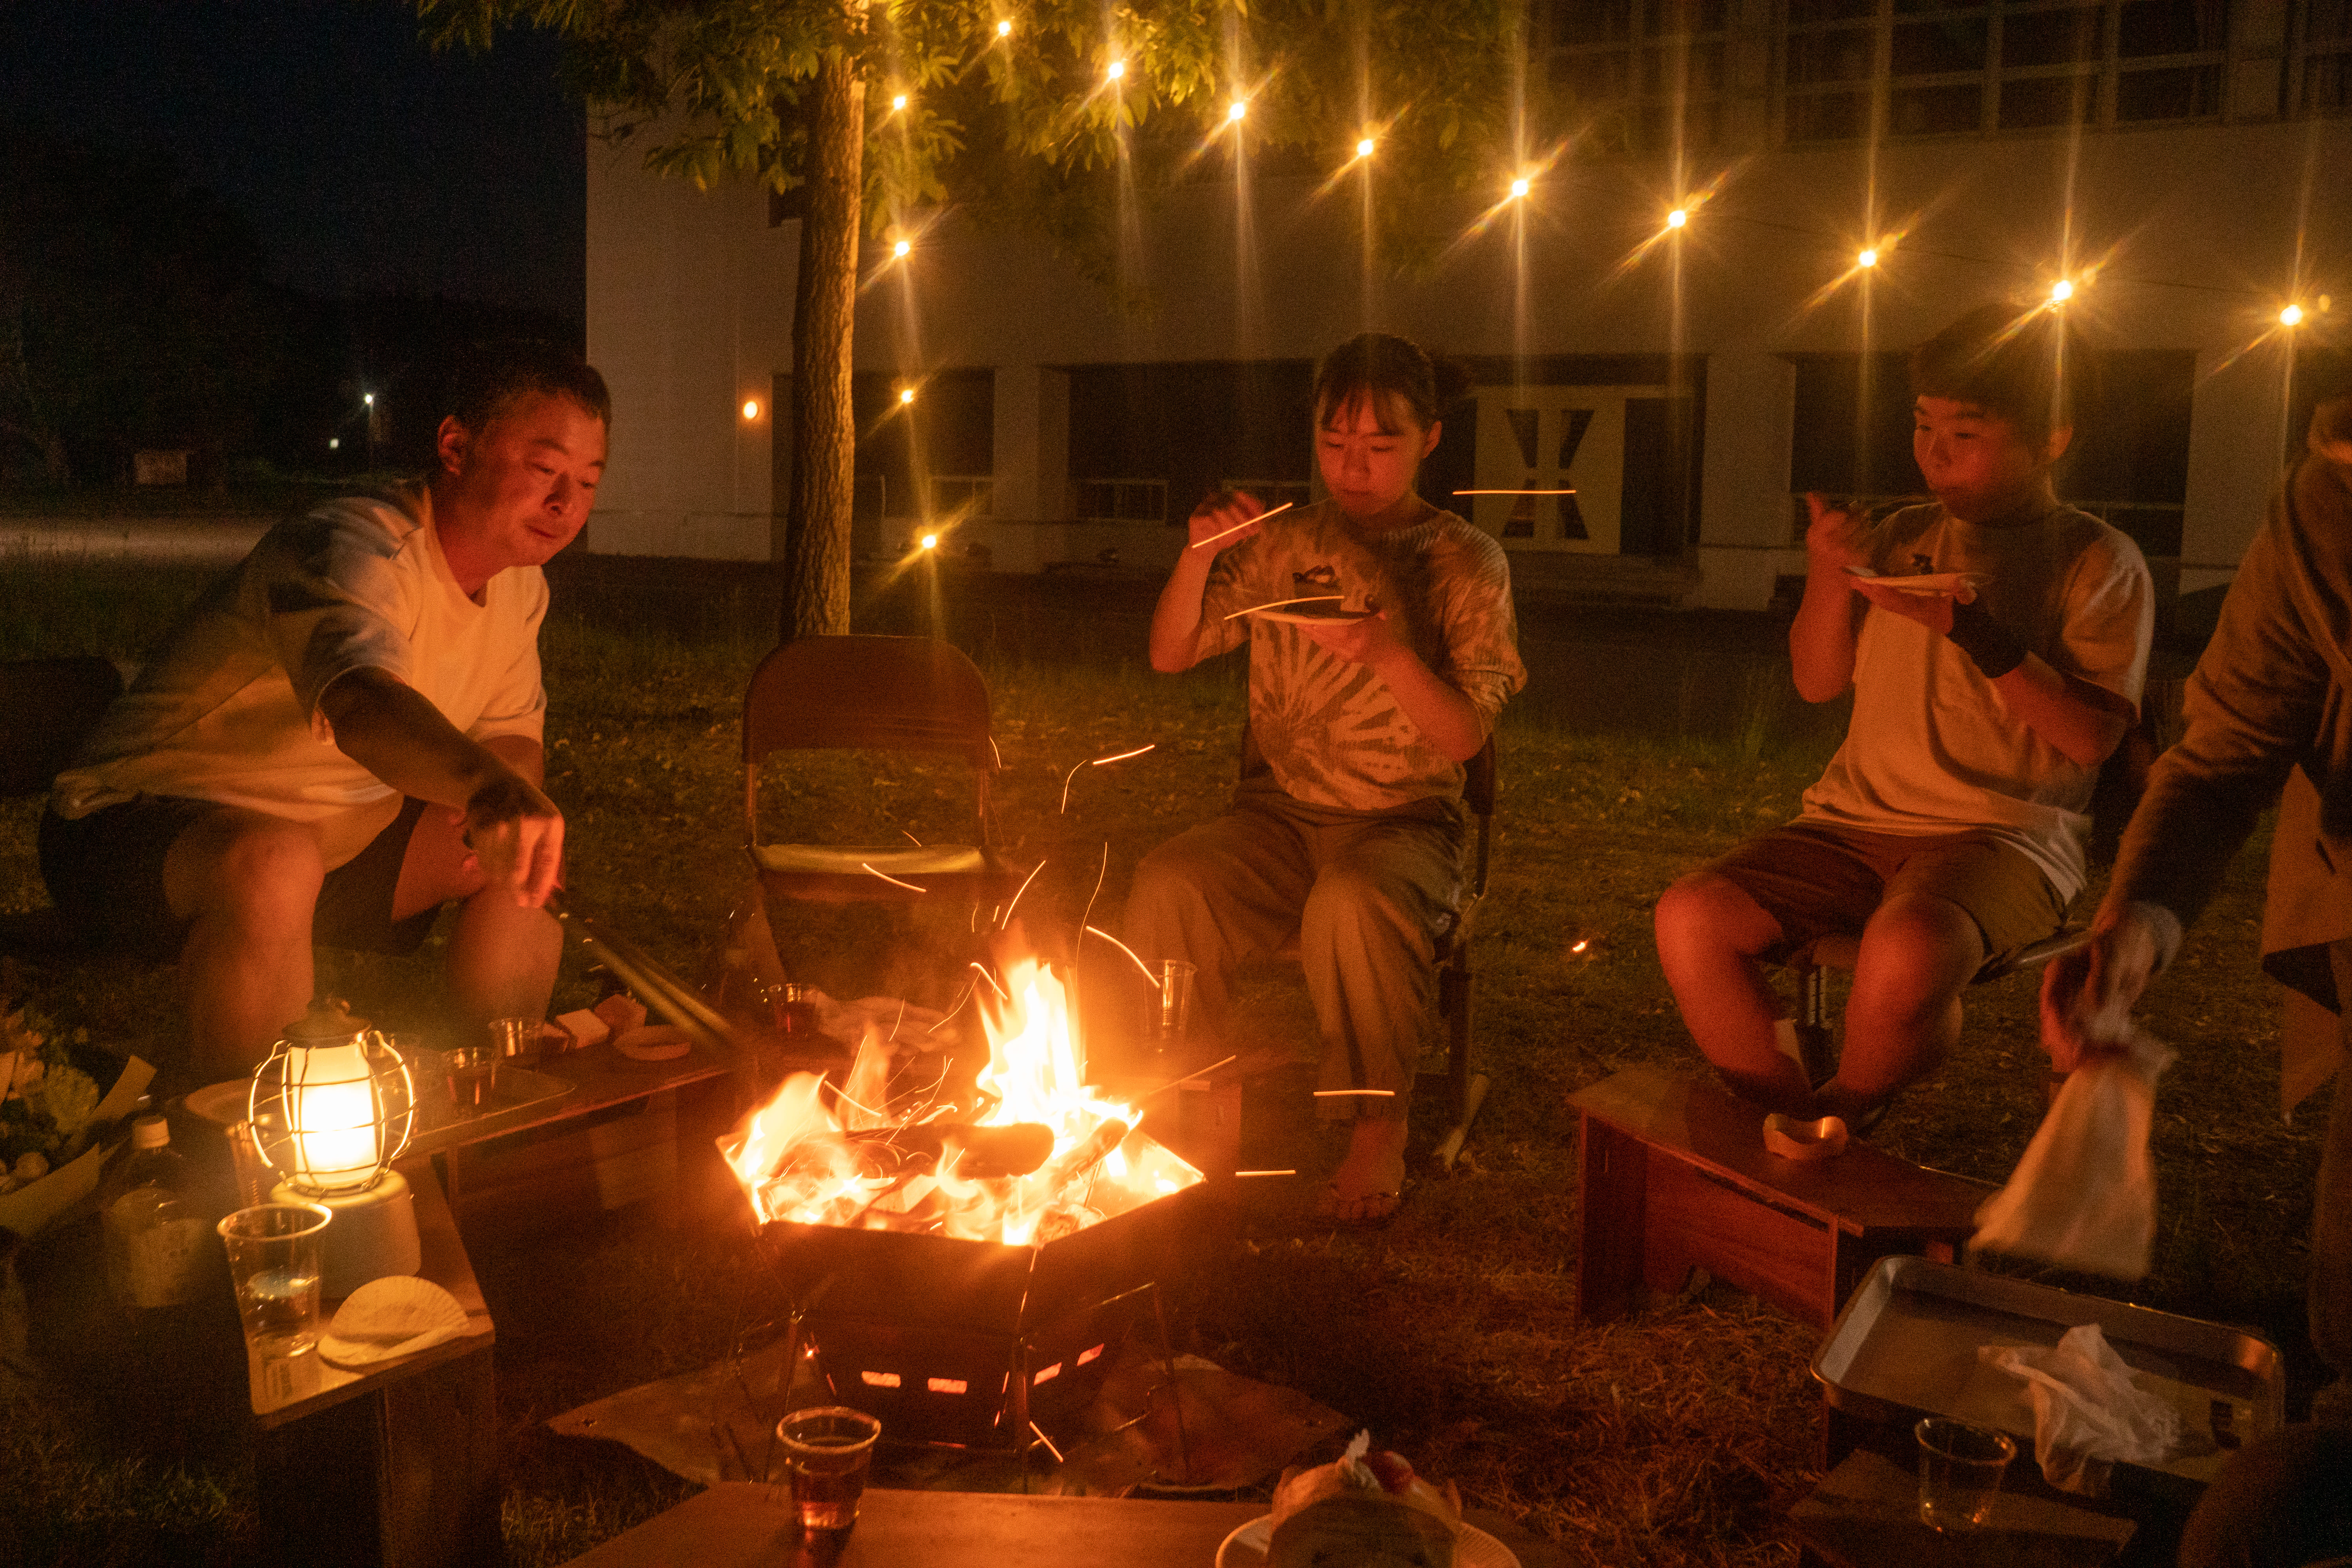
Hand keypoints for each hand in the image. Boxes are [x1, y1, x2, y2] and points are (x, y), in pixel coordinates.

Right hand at [461, 773, 564, 906]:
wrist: (496, 780)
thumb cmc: (530, 808)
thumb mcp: (549, 824)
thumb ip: (550, 855)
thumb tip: (549, 892)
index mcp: (549, 822)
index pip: (546, 862)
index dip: (540, 887)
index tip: (535, 903)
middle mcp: (525, 823)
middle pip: (517, 871)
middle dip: (518, 891)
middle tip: (521, 901)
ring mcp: (500, 825)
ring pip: (498, 869)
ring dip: (502, 883)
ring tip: (509, 885)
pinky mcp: (479, 826)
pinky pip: (484, 860)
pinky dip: (489, 871)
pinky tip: (494, 870)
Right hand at [1186, 491, 1264, 555]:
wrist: (1204, 550)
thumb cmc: (1223, 537)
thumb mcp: (1241, 528)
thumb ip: (1251, 520)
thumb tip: (1261, 512)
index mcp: (1225, 498)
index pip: (1239, 495)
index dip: (1250, 504)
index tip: (1257, 516)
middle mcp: (1213, 499)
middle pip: (1231, 503)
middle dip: (1242, 519)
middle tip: (1248, 531)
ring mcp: (1203, 507)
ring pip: (1221, 511)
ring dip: (1230, 526)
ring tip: (1232, 536)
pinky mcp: (1195, 517)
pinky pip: (1210, 520)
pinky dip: (1216, 529)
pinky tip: (1217, 534)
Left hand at [1300, 607, 1407, 668]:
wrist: (1386, 657)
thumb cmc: (1383, 634)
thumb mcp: (1380, 617)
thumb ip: (1372, 606)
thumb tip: (1367, 596)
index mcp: (1357, 635)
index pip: (1334, 629)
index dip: (1320, 624)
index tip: (1307, 617)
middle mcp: (1348, 646)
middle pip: (1324, 637)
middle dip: (1309, 628)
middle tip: (1295, 620)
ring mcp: (1344, 654)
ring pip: (1323, 643)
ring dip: (1310, 634)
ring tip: (1298, 625)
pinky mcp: (1342, 658)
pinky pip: (1326, 648)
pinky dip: (1318, 640)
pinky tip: (1310, 633)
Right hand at [1804, 493, 1871, 575]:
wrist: (1826, 586)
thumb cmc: (1823, 555)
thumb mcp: (1816, 533)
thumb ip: (1817, 511)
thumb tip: (1812, 493)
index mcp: (1816, 534)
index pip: (1839, 514)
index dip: (1844, 513)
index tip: (1843, 517)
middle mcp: (1830, 543)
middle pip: (1854, 519)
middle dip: (1857, 519)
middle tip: (1854, 526)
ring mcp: (1846, 552)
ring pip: (1864, 528)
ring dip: (1864, 529)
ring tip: (1857, 536)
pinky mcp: (1859, 559)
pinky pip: (1871, 540)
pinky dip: (1869, 541)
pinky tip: (1861, 547)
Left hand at [1848, 576, 1970, 634]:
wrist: (1969, 631)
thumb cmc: (1966, 615)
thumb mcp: (1968, 603)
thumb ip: (1964, 595)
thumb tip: (1959, 584)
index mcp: (1922, 609)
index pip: (1899, 600)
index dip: (1885, 592)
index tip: (1870, 583)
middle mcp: (1912, 610)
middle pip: (1886, 601)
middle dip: (1870, 590)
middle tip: (1852, 578)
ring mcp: (1911, 610)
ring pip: (1886, 601)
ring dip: (1872, 591)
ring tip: (1857, 580)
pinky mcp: (1913, 608)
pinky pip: (1892, 600)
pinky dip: (1881, 592)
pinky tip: (1874, 586)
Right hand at [2039, 905, 2172, 1071]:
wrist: (2140, 938)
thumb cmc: (2121, 938)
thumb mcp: (2112, 954)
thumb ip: (2103, 978)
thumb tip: (2094, 1006)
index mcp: (2061, 972)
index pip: (2051, 1000)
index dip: (2054, 1022)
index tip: (2061, 1041)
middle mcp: (2067, 989)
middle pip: (2060, 1019)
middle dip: (2066, 1041)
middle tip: (2073, 1061)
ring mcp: (2083, 1001)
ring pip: (2076, 1027)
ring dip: (2081, 1046)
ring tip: (2085, 1066)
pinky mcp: (2102, 1010)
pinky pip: (2098, 1029)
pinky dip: (2101, 1043)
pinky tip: (2105, 1058)